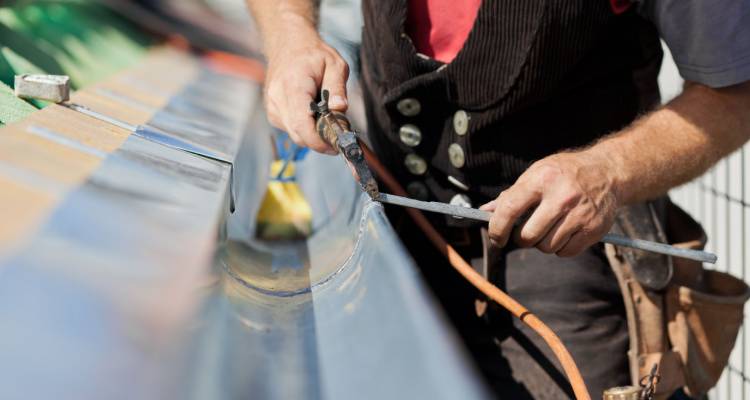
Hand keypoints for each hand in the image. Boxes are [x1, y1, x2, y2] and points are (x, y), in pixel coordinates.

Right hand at [264, 28, 348, 153]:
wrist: (288, 44)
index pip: (301, 123)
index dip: (318, 140)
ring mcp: (272, 107)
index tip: (335, 145)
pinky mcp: (273, 113)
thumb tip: (340, 109)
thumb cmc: (313, 54)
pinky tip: (313, 113)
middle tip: (338, 134)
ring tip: (326, 117)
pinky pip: (291, 130)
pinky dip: (305, 128)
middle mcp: (277, 98)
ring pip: (295, 135)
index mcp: (292, 85)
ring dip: (313, 134)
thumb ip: (338, 88)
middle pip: (298, 134)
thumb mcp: (335, 64)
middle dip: (319, 140)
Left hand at [480, 151, 620, 256]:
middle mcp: (562, 197)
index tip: (496, 237)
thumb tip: (486, 211)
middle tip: (525, 232)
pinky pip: (566, 252)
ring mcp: (580, 214)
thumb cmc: (565, 173)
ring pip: (547, 247)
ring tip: (548, 228)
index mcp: (542, 179)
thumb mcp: (537, 173)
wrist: (608, 172)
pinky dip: (560, 248)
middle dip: (521, 239)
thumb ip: (512, 194)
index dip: (497, 228)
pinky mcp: (594, 228)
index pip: (510, 209)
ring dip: (542, 243)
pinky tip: (563, 233)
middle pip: (528, 236)